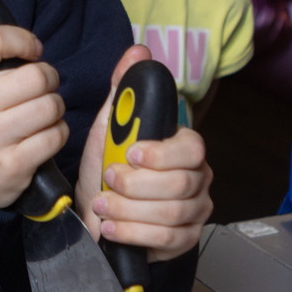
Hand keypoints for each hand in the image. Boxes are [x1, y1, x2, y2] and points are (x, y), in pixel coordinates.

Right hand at [0, 24, 67, 208]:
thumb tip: (31, 46)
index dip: (22, 40)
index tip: (32, 51)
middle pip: (36, 76)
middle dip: (49, 79)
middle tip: (42, 88)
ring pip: (51, 106)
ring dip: (55, 108)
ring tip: (42, 113)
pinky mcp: (11, 166)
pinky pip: (55, 136)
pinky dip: (57, 132)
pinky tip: (43, 135)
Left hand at [76, 44, 212, 260]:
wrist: (95, 212)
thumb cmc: (105, 169)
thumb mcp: (107, 128)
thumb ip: (121, 92)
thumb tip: (137, 52)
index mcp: (183, 147)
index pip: (191, 148)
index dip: (161, 153)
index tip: (130, 153)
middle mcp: (197, 178)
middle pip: (180, 185)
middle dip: (135, 186)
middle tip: (107, 181)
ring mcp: (195, 211)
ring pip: (172, 213)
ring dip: (128, 210)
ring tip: (103, 205)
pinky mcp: (185, 240)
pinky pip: (169, 240)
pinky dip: (134, 233)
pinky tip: (112, 227)